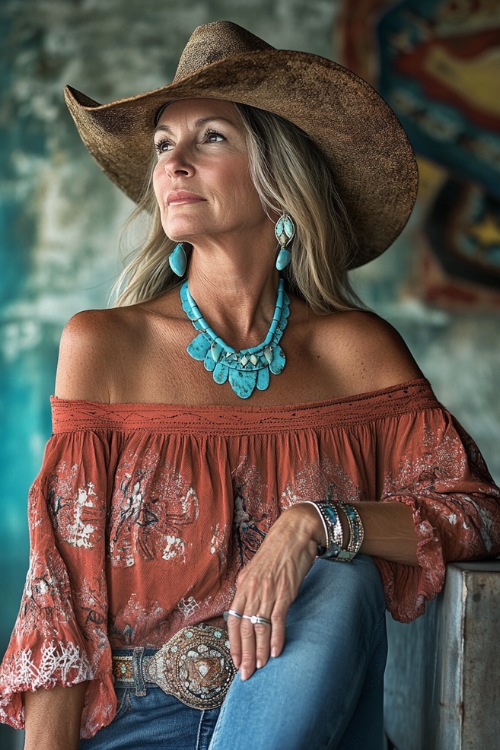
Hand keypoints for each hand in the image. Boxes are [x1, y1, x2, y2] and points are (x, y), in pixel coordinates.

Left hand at [226, 503, 322, 680]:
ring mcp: (268, 591)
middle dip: (244, 654)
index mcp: (243, 585)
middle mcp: (252, 589)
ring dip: (259, 651)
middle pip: (244, 628)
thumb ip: (250, 589)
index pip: (232, 620)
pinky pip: (277, 619)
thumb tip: (246, 608)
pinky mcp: (285, 592)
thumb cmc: (277, 552)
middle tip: (246, 674)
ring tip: (259, 668)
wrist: (294, 534)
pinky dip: (276, 638)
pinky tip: (275, 652)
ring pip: (259, 627)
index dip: (233, 642)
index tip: (236, 660)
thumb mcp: (256, 570)